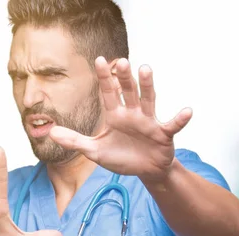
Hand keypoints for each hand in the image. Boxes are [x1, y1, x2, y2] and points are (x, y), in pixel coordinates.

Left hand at [49, 57, 191, 183]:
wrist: (145, 171)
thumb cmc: (122, 158)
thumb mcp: (95, 152)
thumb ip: (75, 141)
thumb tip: (51, 132)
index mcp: (116, 115)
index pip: (108, 92)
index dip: (104, 78)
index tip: (98, 60)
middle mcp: (133, 113)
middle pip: (128, 91)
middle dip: (124, 77)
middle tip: (121, 61)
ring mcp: (149, 122)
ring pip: (148, 100)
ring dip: (148, 85)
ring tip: (146, 69)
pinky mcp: (163, 134)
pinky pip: (173, 125)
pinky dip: (180, 119)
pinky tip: (187, 111)